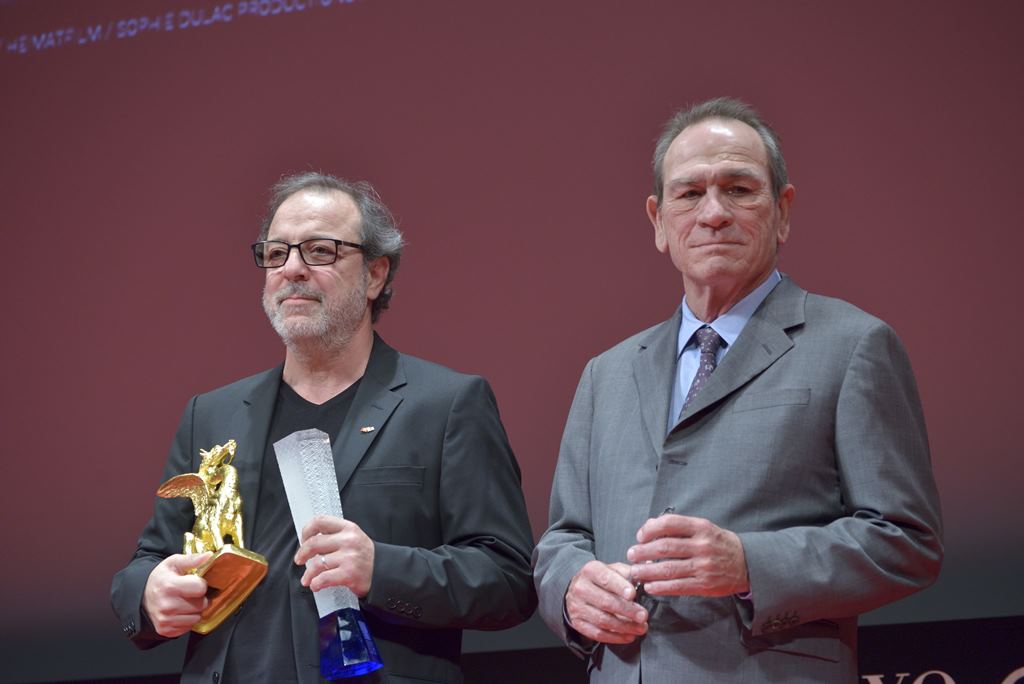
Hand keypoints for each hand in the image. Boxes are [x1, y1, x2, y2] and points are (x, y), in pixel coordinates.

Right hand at [142, 553, 211, 637]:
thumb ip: (192, 559)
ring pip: (197, 617)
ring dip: (195, 610)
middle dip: (199, 598)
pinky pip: (189, 627)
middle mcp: (167, 605)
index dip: (200, 584)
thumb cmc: (161, 578)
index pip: (201, 588)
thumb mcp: (173, 563)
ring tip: (185, 602)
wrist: (143, 596)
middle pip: (201, 604)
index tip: (193, 582)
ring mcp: (165, 620)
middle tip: (190, 593)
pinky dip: (187, 620)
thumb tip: (209, 556)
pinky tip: (180, 612)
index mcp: (169, 586)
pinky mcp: (165, 630)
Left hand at [294, 515, 373, 595]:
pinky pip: (324, 578)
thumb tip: (310, 541)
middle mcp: (348, 540)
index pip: (320, 521)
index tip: (303, 539)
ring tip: (307, 578)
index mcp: (348, 528)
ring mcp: (349, 557)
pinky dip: (316, 583)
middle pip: (314, 543)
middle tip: (299, 560)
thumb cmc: (366, 557)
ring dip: (308, 574)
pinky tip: (316, 585)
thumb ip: (336, 535)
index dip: (307, 530)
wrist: (385, 572)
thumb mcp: (355, 538)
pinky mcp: (348, 574)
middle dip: (302, 554)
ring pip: (316, 564)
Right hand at [565, 561, 647, 644]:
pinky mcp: (578, 623)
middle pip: (605, 602)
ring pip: (602, 620)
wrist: (579, 590)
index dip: (620, 587)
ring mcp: (577, 607)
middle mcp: (581, 588)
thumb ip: (628, 572)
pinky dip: (615, 637)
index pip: (606, 578)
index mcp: (591, 571)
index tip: (632, 594)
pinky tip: (628, 636)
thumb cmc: (601, 580)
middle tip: (643, 616)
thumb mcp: (613, 569)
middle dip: (627, 610)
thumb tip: (646, 576)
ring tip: (640, 628)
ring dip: (624, 626)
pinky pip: (597, 633)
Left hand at [627, 515, 748, 596]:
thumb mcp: (704, 528)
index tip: (640, 536)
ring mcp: (704, 566)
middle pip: (664, 547)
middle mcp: (702, 546)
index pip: (669, 523)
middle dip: (643, 552)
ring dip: (647, 571)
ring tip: (635, 571)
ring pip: (668, 568)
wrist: (748, 564)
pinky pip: (677, 586)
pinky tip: (650, 586)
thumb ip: (680, 527)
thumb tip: (649, 527)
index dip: (650, 529)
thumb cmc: (719, 544)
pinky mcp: (705, 585)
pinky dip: (660, 587)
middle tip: (631, 555)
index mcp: (701, 527)